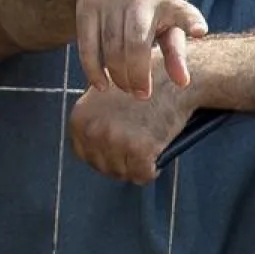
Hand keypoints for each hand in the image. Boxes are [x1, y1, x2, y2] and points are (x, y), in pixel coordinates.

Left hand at [70, 53, 196, 183]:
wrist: (174, 79)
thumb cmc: (145, 84)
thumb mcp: (107, 94)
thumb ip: (95, 117)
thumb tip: (94, 144)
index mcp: (80, 118)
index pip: (84, 154)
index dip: (104, 157)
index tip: (119, 156)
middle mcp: (93, 130)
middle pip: (103, 166)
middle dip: (121, 165)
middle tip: (137, 160)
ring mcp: (116, 140)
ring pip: (122, 172)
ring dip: (135, 170)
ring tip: (148, 159)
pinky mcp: (140, 148)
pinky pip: (142, 174)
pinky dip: (151, 172)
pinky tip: (157, 163)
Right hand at [75, 0, 208, 96]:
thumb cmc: (149, 3)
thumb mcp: (168, 20)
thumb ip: (177, 52)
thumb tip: (183, 84)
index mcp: (167, 2)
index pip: (182, 11)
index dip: (191, 21)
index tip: (201, 30)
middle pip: (137, 43)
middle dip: (139, 74)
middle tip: (142, 94)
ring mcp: (110, 1)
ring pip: (111, 47)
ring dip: (119, 75)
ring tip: (127, 89)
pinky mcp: (87, 7)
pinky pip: (87, 45)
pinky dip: (93, 69)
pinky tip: (102, 85)